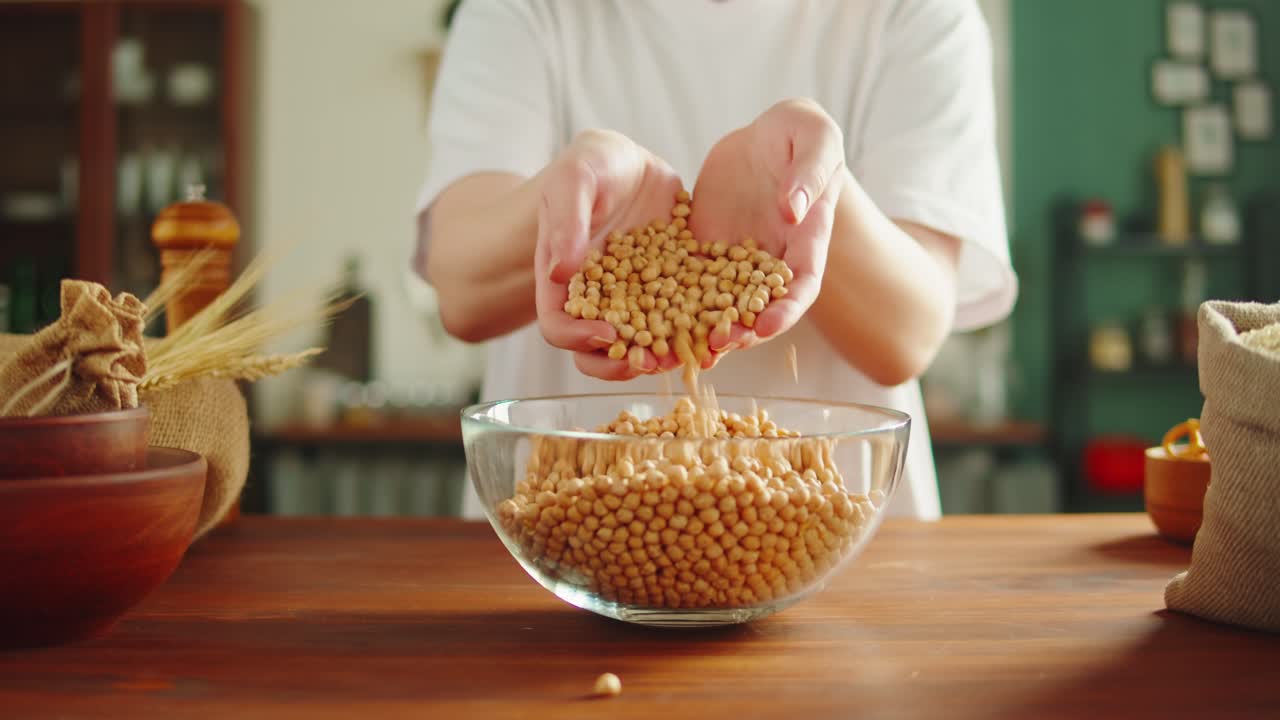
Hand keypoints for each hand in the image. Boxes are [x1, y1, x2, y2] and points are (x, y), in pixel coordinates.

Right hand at [534, 130, 684, 379]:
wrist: (633, 161)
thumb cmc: (593, 165)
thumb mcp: (576, 178)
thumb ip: (566, 220)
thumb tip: (560, 272)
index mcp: (564, 281)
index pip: (558, 325)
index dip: (578, 337)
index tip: (606, 334)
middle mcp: (600, 299)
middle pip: (601, 348)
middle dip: (625, 362)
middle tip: (652, 361)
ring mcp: (637, 299)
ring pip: (645, 340)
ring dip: (664, 353)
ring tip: (688, 354)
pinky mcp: (672, 290)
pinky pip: (684, 317)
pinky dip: (699, 328)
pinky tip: (719, 328)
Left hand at [689, 98, 846, 360]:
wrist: (766, 135)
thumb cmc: (802, 133)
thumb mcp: (816, 139)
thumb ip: (809, 173)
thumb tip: (794, 209)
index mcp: (808, 238)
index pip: (803, 284)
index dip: (786, 309)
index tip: (766, 326)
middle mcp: (774, 258)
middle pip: (762, 306)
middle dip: (742, 331)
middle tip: (718, 344)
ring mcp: (738, 258)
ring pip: (723, 303)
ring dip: (707, 326)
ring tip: (686, 345)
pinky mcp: (706, 249)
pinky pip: (691, 279)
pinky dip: (676, 302)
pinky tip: (653, 317)